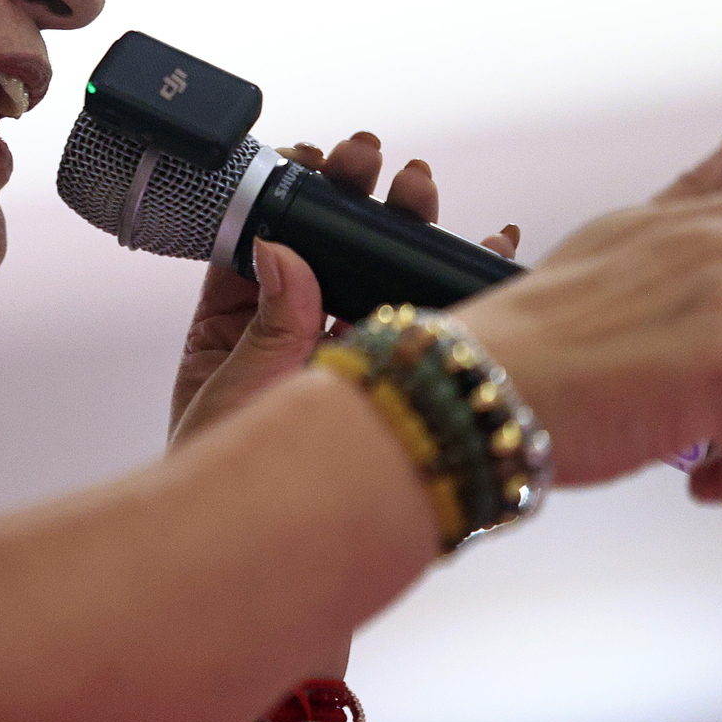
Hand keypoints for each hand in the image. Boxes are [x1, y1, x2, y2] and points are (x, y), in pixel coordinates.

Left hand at [168, 132, 519, 448]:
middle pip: (328, 245)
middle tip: (370, 159)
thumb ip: (267, 327)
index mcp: (236, 325)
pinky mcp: (395, 379)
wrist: (272, 564)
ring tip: (418, 187)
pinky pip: (431, 320)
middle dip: (355, 197)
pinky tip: (490, 237)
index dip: (289, 195)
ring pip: (380, 272)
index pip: (264, 239)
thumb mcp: (236, 395)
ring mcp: (347, 354)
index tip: (310, 158)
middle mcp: (294, 333)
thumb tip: (279, 251)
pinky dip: (463, 276)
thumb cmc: (231, 483)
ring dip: (406, 224)